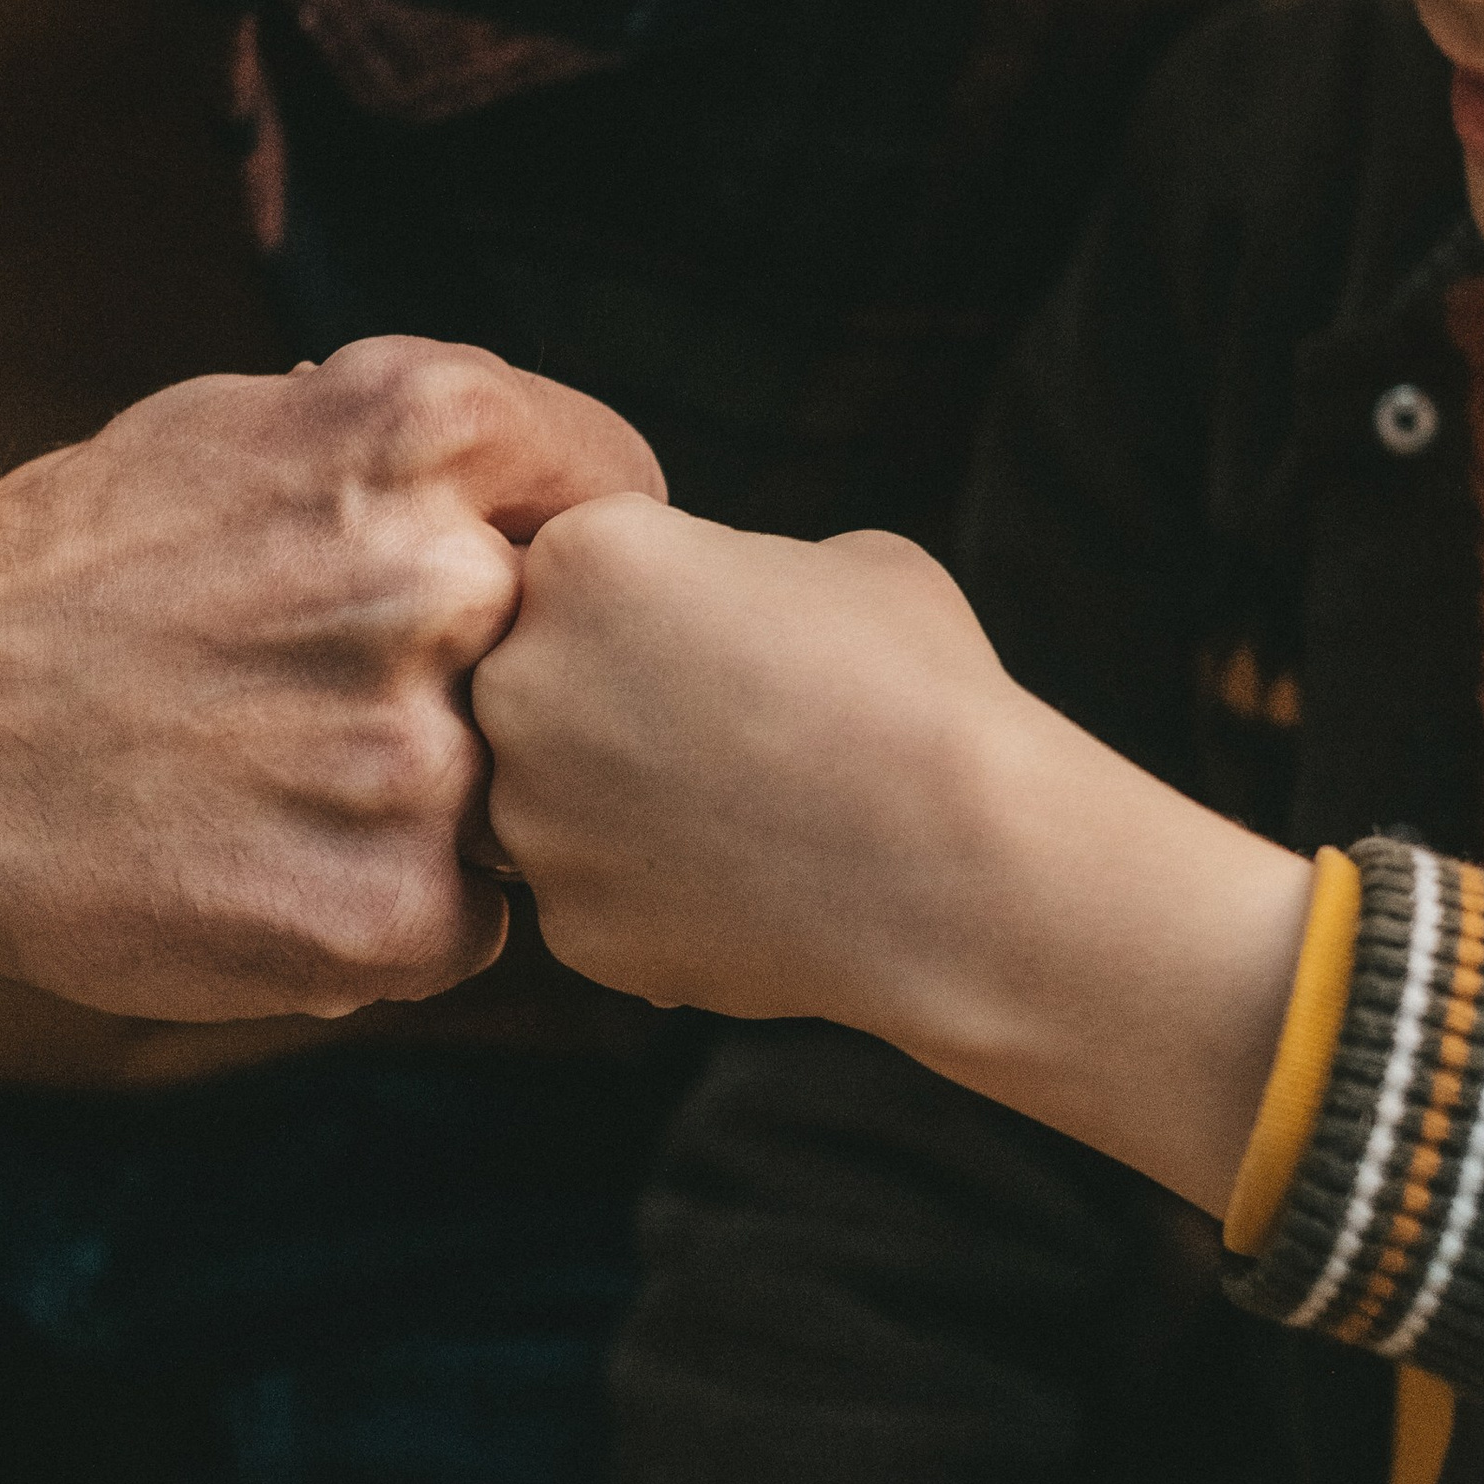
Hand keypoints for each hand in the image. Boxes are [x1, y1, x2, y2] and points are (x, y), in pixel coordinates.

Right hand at [0, 338, 662, 1017]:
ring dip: (445, 804)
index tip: (491, 587)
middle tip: (355, 702)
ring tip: (292, 782)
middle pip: (573, 652)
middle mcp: (441, 581)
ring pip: (528, 796)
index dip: (551, 545)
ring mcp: (419, 759)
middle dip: (494, 679)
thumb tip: (587, 503)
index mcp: (425, 429)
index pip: (611, 490)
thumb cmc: (81, 570)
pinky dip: (394, 910)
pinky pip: (473, 921)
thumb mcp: (251, 425)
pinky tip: (273, 863)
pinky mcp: (389, 914)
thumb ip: (428, 452)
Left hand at [471, 497, 1310, 1214]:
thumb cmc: (922, 686)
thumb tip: (707, 603)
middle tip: (719, 735)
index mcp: (584, 559)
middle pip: (529, 681)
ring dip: (616, 805)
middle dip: (603, 704)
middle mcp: (521, 680)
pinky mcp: (568, 924)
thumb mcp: (840, 563)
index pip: (567, 570)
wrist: (962, 866)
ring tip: (743, 815)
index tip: (710, 640)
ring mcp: (532, 815)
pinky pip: (591, 897)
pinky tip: (746, 886)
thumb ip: (730, 569)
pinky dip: (651, 896)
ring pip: (547, 798)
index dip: (641, 605)